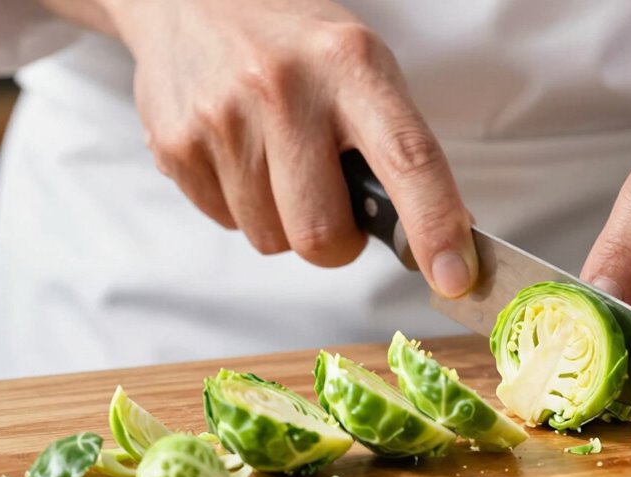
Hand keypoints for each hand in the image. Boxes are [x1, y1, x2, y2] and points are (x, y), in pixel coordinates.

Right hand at [103, 0, 476, 296]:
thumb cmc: (295, 45)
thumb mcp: (361, 67)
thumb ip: (401, 146)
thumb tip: (450, 233)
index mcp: (350, 64)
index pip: (408, 159)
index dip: (435, 227)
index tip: (454, 277)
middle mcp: (285, 89)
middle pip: (323, 235)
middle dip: (337, 242)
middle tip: (333, 202)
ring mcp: (223, 119)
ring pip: (272, 240)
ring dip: (285, 221)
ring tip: (278, 161)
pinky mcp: (175, 145)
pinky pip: (227, 224)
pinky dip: (243, 206)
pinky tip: (241, 155)